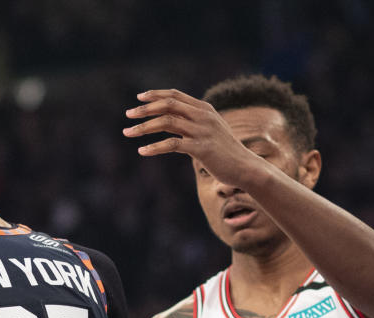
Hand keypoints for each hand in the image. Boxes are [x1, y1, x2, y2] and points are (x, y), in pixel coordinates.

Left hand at [123, 89, 258, 185]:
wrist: (245, 167)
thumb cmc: (225, 151)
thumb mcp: (210, 131)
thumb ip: (192, 122)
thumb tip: (170, 121)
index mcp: (204, 109)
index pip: (175, 95)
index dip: (155, 95)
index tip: (138, 98)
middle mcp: (203, 116)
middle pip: (168, 105)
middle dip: (145, 109)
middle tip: (128, 115)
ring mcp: (202, 131)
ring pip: (167, 122)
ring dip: (144, 127)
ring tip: (128, 132)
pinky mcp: (201, 148)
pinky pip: (172, 144)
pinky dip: (155, 147)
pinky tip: (142, 151)